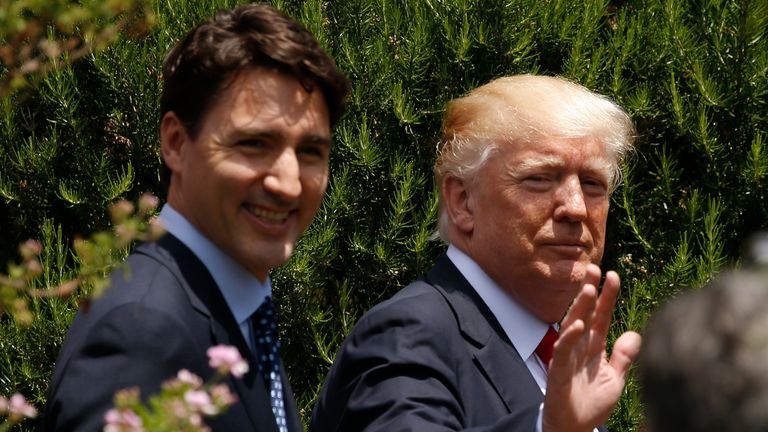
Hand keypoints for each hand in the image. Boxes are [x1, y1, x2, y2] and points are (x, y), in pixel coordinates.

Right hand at [541, 264, 641, 431]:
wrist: (575, 429)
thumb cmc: (591, 404)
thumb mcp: (615, 379)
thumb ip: (623, 356)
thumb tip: (635, 334)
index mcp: (594, 347)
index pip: (601, 316)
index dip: (607, 297)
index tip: (614, 275)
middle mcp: (580, 348)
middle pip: (585, 314)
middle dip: (590, 291)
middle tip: (595, 269)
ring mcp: (567, 358)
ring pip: (572, 326)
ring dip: (580, 307)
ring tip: (589, 289)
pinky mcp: (558, 372)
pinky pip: (562, 351)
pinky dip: (569, 338)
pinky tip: (578, 325)